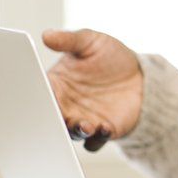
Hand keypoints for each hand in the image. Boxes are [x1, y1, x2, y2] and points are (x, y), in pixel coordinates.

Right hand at [43, 28, 143, 150]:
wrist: (140, 75)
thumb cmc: (110, 56)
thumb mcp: (90, 42)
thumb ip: (68, 40)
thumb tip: (47, 35)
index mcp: (56, 85)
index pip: (40, 93)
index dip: (37, 96)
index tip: (39, 97)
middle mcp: (65, 106)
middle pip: (51, 118)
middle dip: (52, 120)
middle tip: (60, 116)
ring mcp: (82, 120)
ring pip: (71, 133)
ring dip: (76, 131)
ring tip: (85, 125)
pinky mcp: (102, 131)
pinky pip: (94, 142)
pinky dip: (96, 139)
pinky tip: (105, 128)